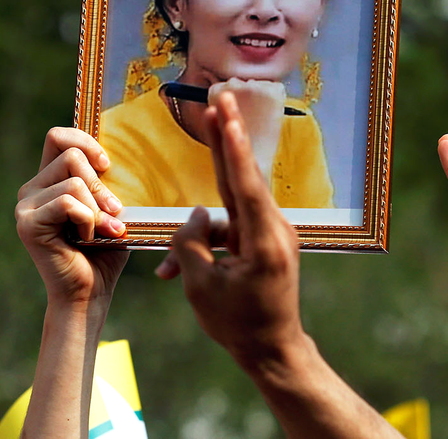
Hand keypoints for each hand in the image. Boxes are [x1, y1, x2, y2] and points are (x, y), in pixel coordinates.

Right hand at [16, 127, 128, 307]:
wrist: (91, 290)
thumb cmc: (104, 249)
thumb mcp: (109, 206)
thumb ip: (106, 180)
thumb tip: (114, 156)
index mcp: (50, 180)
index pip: (58, 136)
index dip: (84, 140)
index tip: (106, 164)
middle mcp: (32, 188)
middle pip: (71, 154)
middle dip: (101, 183)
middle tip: (114, 211)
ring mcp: (26, 205)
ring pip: (74, 181)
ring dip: (98, 208)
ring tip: (103, 230)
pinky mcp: (27, 223)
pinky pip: (68, 202)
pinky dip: (88, 220)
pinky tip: (86, 239)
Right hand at [157, 94, 403, 438]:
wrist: (273, 350)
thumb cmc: (237, 323)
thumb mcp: (201, 286)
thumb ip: (191, 241)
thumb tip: (196, 212)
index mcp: (264, 241)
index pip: (245, 184)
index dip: (233, 146)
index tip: (226, 113)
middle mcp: (273, 229)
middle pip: (244, 176)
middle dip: (229, 138)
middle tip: (221, 98)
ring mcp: (270, 233)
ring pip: (227, 213)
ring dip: (198, 233)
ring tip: (175, 274)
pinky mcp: (263, 240)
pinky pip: (230, 231)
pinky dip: (206, 245)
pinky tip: (179, 275)